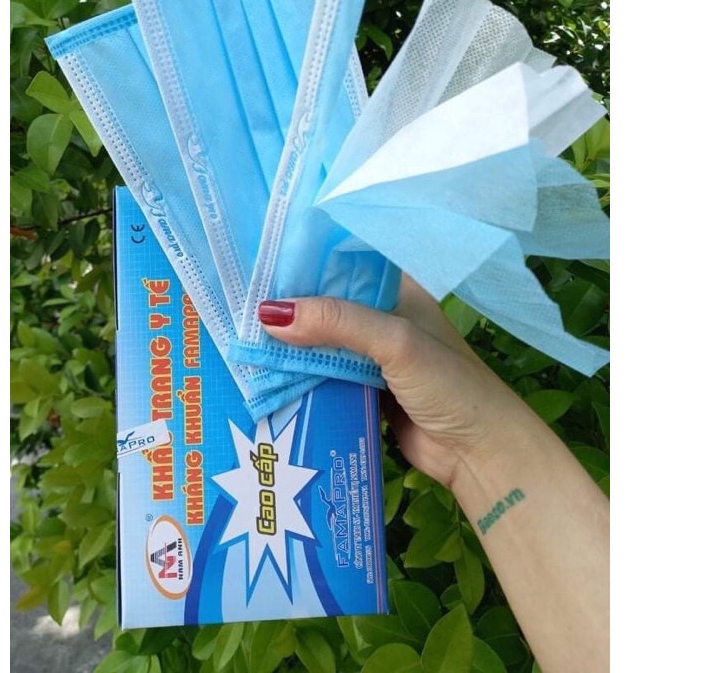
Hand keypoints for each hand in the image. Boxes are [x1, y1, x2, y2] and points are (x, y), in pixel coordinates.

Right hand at [258, 275, 532, 488]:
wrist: (479, 455)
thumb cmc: (450, 386)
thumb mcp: (396, 343)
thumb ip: (338, 323)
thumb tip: (269, 314)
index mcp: (397, 291)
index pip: (344, 263)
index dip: (304, 260)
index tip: (258, 258)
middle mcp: (382, 317)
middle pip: (326, 304)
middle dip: (288, 305)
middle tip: (235, 299)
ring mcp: (371, 355)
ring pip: (320, 342)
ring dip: (288, 342)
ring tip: (238, 332)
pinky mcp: (361, 389)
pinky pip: (321, 375)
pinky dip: (297, 374)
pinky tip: (261, 370)